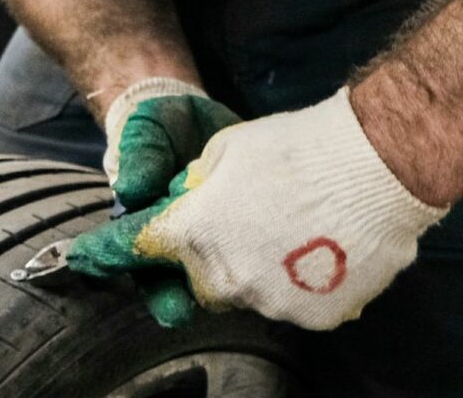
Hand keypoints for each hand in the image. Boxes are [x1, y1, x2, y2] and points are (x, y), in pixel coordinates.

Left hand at [71, 88, 446, 330]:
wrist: (377, 164)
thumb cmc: (297, 147)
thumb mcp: (225, 149)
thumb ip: (195, 186)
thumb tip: (186, 201)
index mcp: (193, 232)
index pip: (136, 249)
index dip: (107, 252)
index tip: (85, 257)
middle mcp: (224, 277)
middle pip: (197, 280)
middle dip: (204, 256)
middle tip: (235, 222)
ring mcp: (270, 302)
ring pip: (246, 292)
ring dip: (255, 268)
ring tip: (289, 229)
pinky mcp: (314, 317)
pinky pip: (290, 304)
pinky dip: (296, 283)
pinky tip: (317, 247)